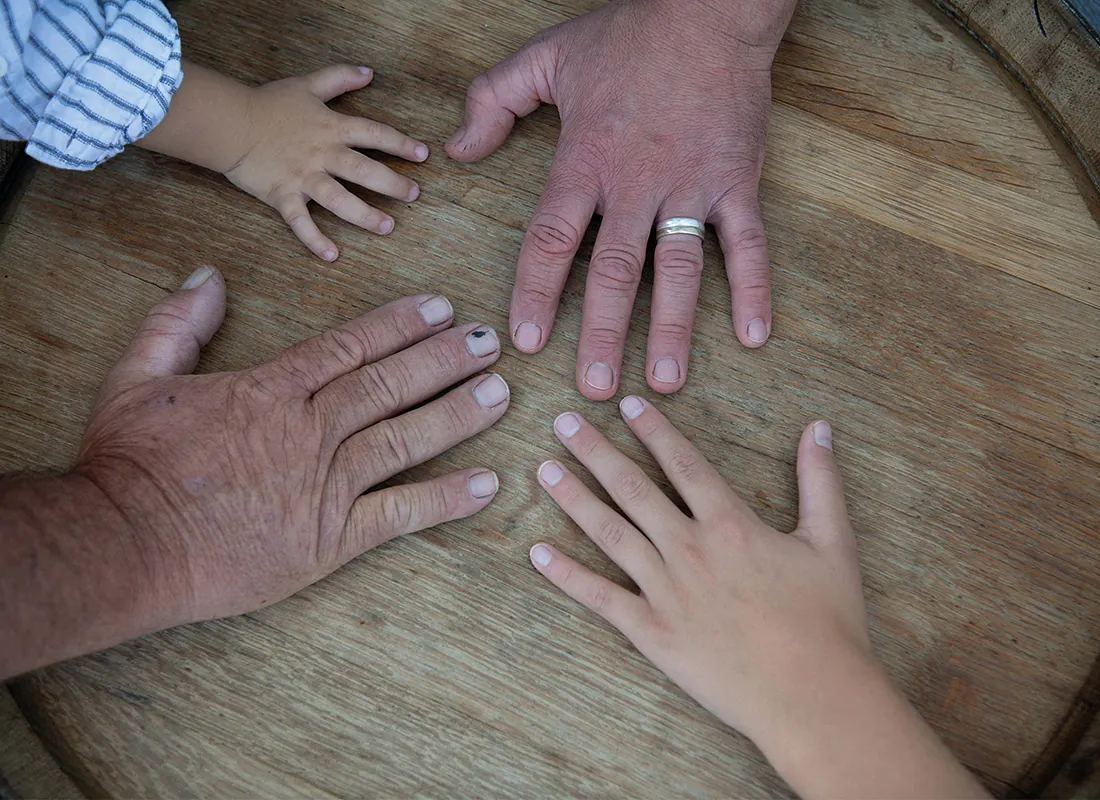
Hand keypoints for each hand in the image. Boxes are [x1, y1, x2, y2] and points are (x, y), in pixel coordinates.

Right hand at [77, 268, 509, 626]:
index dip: (400, 325)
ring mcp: (324, 486)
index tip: (439, 308)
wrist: (123, 545)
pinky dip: (444, 499)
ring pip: (404, 438)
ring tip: (500, 393)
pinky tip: (486, 484)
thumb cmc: (128, 464)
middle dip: (444, 359)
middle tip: (489, 341)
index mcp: (269, 390)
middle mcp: (309, 431)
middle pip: (389, 384)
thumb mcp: (137, 376)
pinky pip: (399, 514)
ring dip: (457, 414)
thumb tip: (209, 276)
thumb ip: (178, 323)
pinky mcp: (329, 540)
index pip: (350, 346)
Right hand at [226, 65, 428, 260]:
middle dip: (393, 184)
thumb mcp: (307, 84)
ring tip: (387, 227)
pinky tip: (332, 255)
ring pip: (340, 200)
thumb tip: (369, 72)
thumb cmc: (267, 103)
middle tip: (413, 195)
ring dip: (365, 216)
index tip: (423, 155)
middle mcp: (322, 154)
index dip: (400, 144)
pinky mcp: (282, 196)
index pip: (374, 134)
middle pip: (364, 171)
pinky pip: (300, 222)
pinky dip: (314, 240)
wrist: (228, 122)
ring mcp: (303, 177)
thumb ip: (339, 77)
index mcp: (331, 128)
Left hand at [446, 0, 795, 398]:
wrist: (710, 7)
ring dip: (670, 328)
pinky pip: (749, 244)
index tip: (527, 340)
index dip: (536, 292)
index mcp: (586, 160)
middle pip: (614, 271)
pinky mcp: (739, 181)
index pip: (552, 239)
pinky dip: (755, 290)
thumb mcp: (546, 57)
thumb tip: (458, 150)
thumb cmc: (628, 34)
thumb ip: (493, 100)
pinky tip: (754, 338)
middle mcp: (637, 183)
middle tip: (591, 388)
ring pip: (680, 269)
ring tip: (662, 383)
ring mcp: (693, 186)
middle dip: (601, 334)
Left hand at [529, 400, 985, 796]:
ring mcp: (665, 590)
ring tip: (544, 470)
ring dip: (574, 498)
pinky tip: (538, 552)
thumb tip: (819, 427)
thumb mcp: (833, 541)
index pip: (682, 463)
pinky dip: (566, 574)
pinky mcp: (652, 632)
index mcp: (729, 523)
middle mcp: (688, 548)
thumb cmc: (827, 621)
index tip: (626, 404)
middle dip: (595, 450)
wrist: (811, 696)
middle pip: (632, 488)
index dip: (653, 430)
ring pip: (609, 532)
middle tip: (563, 421)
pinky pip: (600, 597)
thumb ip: (820, 480)